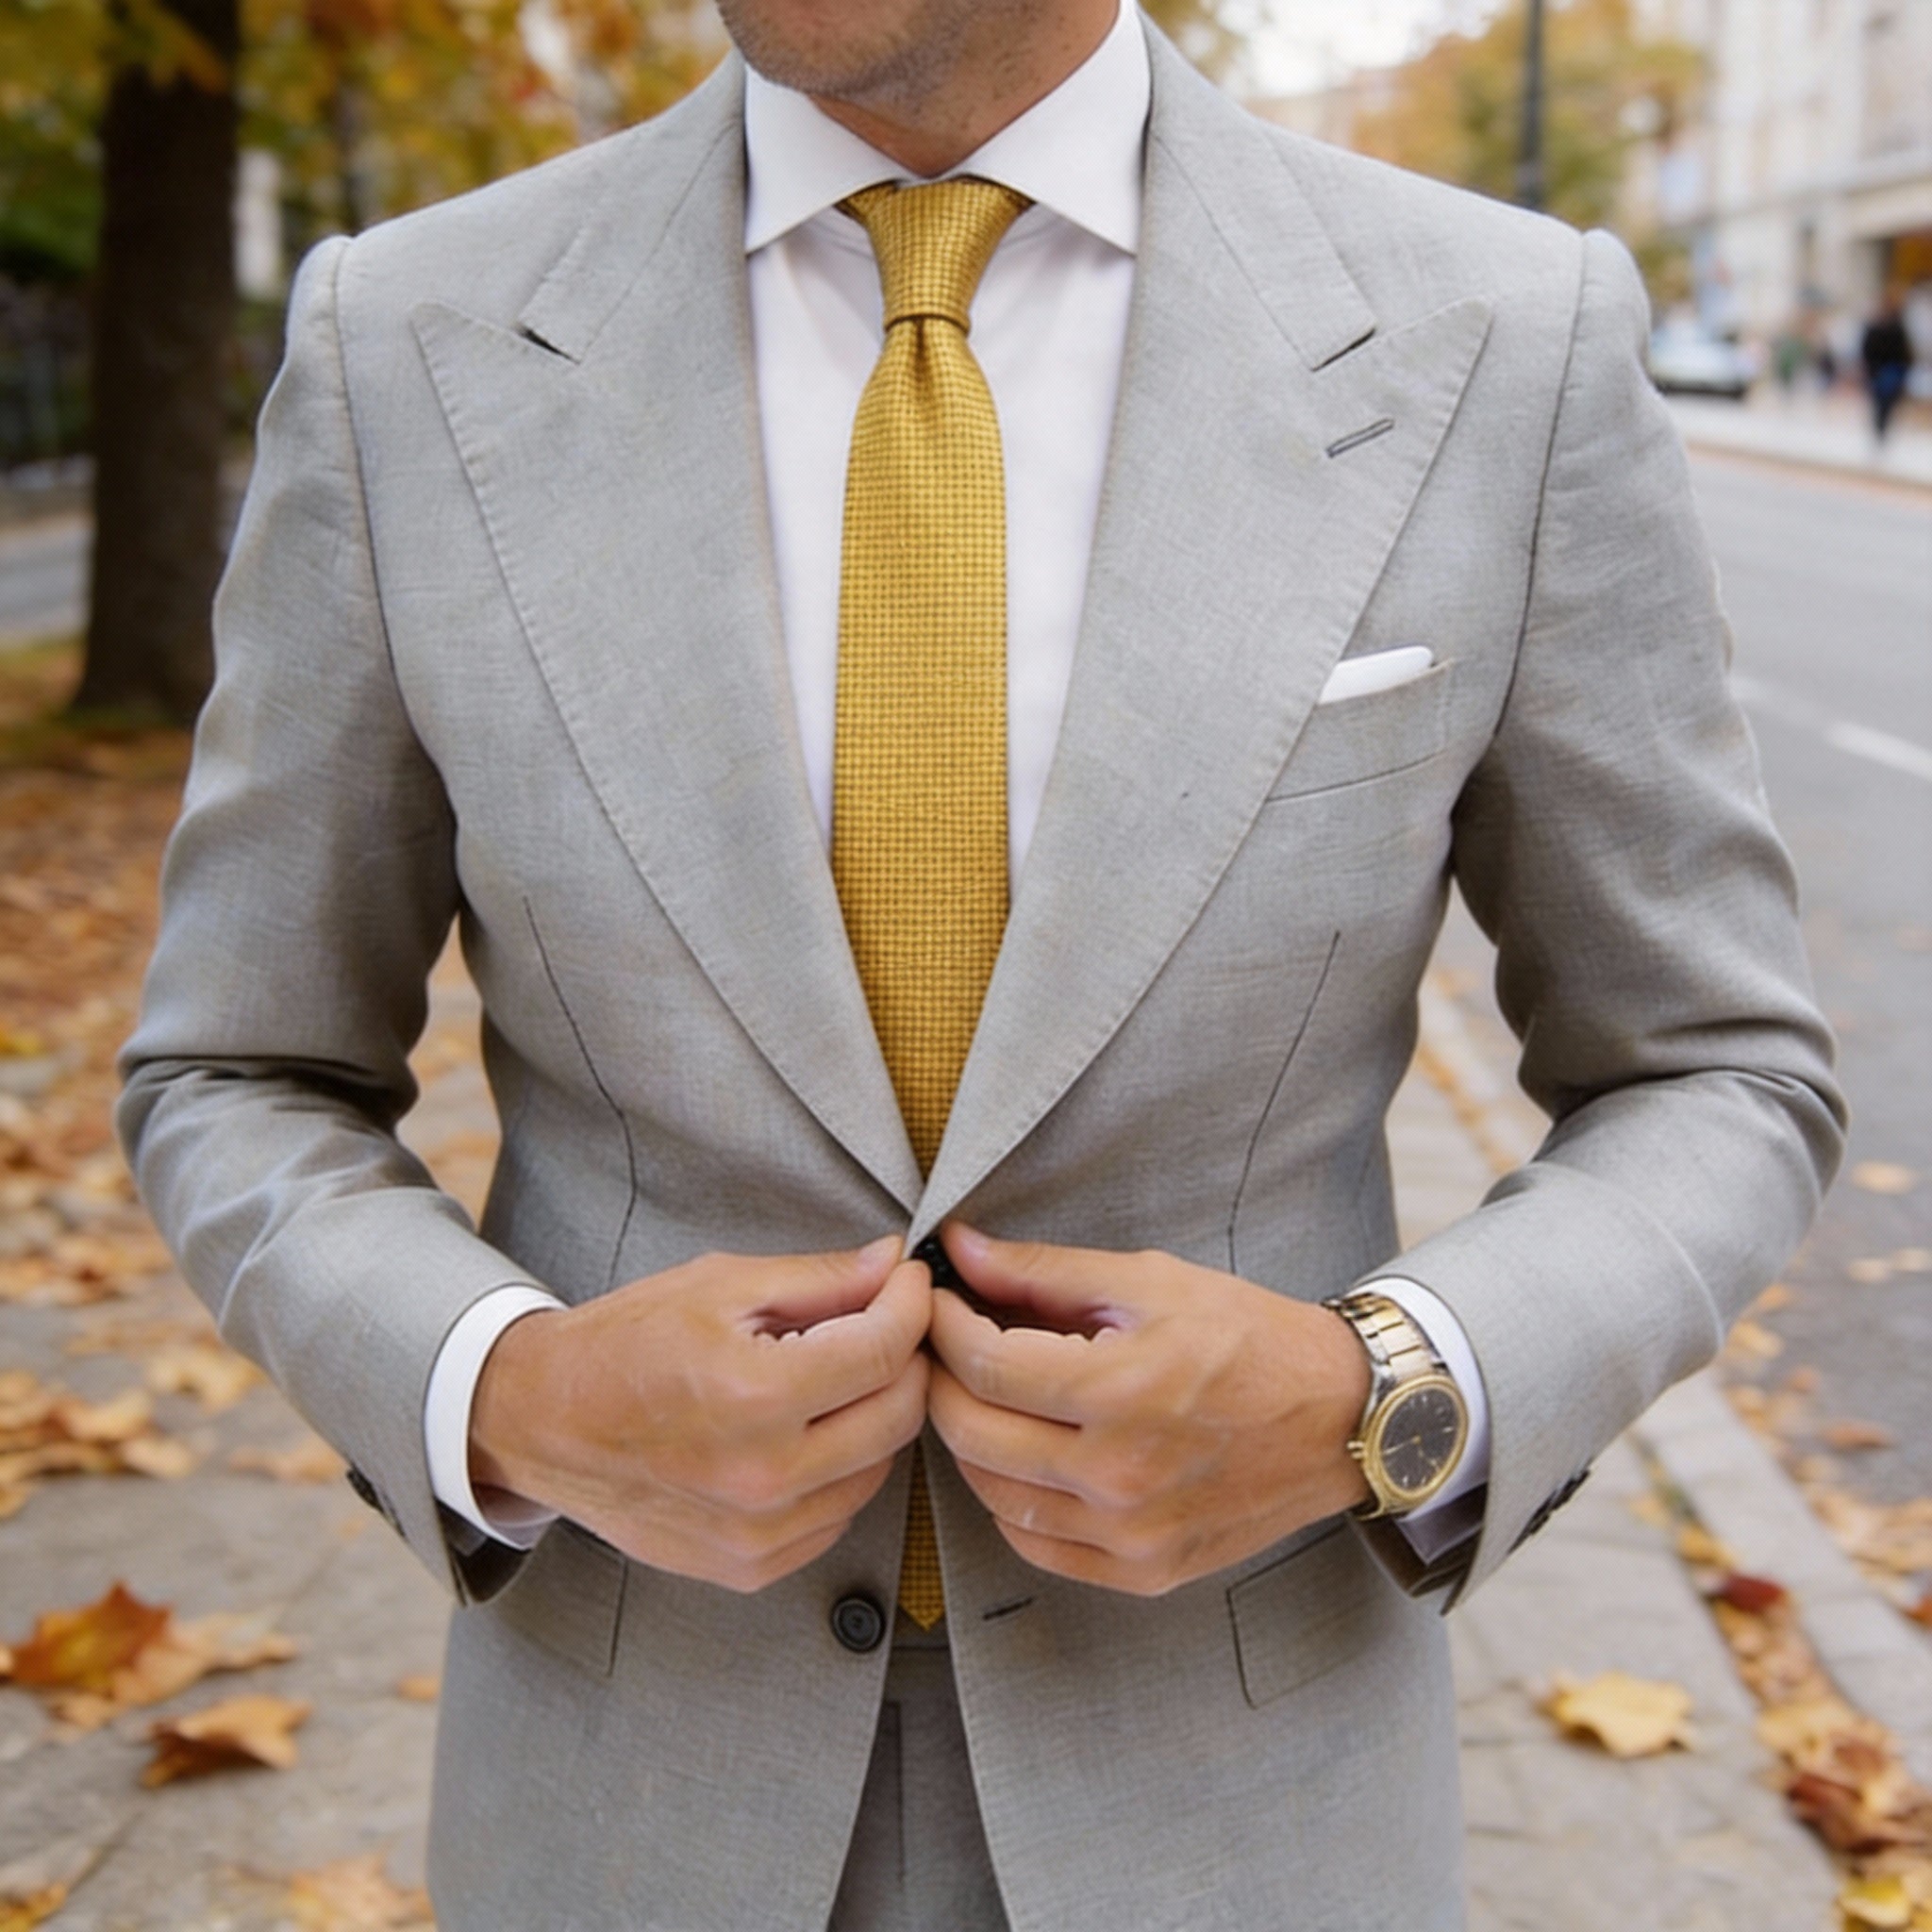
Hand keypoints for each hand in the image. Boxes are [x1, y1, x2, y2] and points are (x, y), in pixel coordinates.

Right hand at [469, 1237, 931, 1591]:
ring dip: (874, 1415)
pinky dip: (840, 1469)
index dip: (910, 1304)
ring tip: (836, 1375)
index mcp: (755, 1395)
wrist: (543, 1421)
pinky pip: (837, 1515)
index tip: (907, 1281)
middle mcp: (763, 1476)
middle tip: (883, 1322)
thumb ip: (820, 1279)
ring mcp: (757, 1533)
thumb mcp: (720, 1286)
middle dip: (905, 1358)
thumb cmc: (625, 1343)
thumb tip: (893, 1264)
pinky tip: (805, 1431)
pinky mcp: (749, 1566)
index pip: (884, 1350)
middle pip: (898, 1414)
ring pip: (878, 1468)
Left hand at [926, 1225, 1371, 1595]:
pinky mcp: (1143, 1571)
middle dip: (941, 1379)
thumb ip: (1043, 1271)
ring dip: (970, 1439)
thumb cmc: (1249, 1337)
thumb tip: (959, 1250)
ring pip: (992, 1494)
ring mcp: (1130, 1535)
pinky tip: (1024, 1454)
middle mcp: (1119, 1475)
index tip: (936, 1300)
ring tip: (984, 1394)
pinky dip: (1010, 1499)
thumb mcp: (1149, 1281)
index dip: (942, 1325)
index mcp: (1120, 1391)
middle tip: (945, 1344)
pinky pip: (1036, 1544)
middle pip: (972, 1433)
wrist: (1341, 1417)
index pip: (982, 1364)